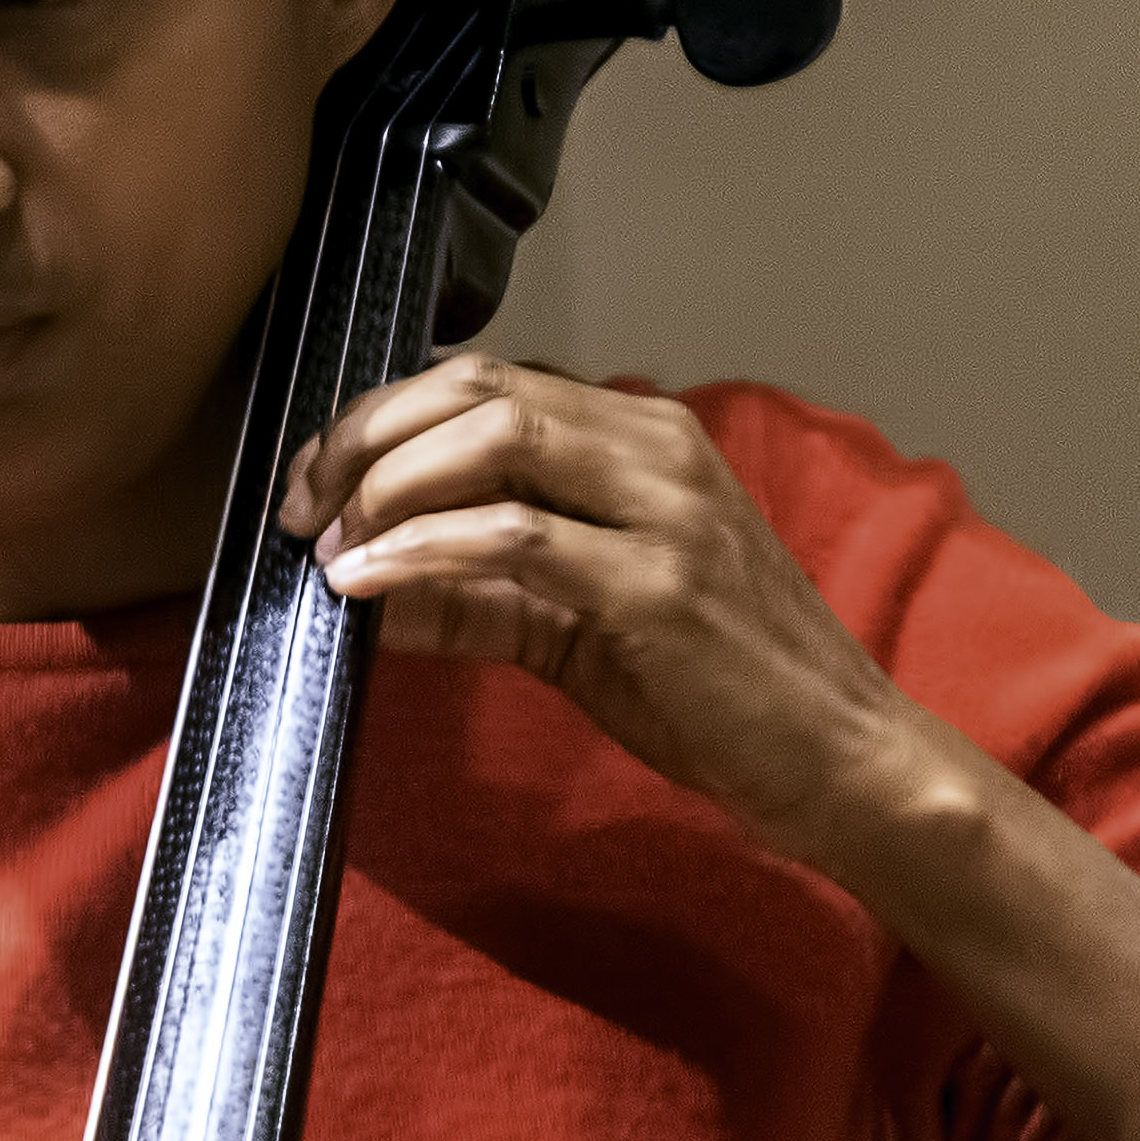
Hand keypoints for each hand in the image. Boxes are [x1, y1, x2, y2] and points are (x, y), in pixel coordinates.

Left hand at [272, 356, 945, 874]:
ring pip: (493, 440)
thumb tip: (356, 586)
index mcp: (641, 437)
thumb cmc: (716, 688)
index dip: (379, 417)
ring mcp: (665, 510)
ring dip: (386, 487)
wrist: (837, 759)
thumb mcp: (575, 625)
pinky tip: (369, 582)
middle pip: (475, 390)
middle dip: (365, 438)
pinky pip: (514, 536)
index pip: (483, 382)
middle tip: (302, 505)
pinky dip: (423, 549)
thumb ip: (473, 594)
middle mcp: (655, 448)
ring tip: (329, 547)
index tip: (313, 478)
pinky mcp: (657, 584)